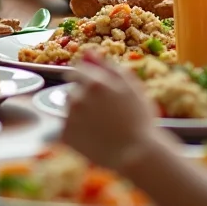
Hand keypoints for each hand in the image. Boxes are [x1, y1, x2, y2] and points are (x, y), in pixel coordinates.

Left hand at [59, 54, 163, 170]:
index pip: (78, 70)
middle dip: (84, 96)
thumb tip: (88, 51)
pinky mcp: (66, 135)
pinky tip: (94, 137)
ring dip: (80, 113)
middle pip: (73, 90)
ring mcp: (69, 117)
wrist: (136, 154)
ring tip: (100, 126)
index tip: (100, 92)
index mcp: (93, 82)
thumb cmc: (139, 119)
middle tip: (103, 112)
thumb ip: (108, 66)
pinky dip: (78, 131)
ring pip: (69, 109)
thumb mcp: (131, 86)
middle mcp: (77, 97)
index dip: (89, 80)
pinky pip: (68, 128)